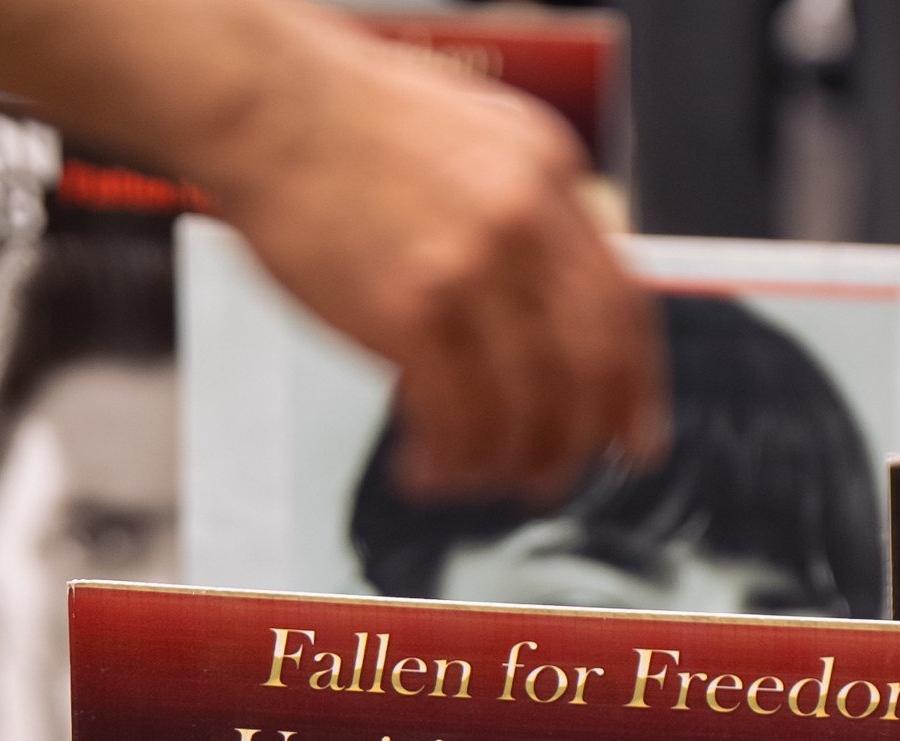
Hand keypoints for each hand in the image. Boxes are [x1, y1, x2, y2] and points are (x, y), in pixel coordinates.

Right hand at [186, 28, 661, 503]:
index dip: (632, 391)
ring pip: (525, 406)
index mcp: (549, 174)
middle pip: (587, 367)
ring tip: (469, 477)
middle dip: (571, 444)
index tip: (630, 437)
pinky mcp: (408, 309)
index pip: (622, 306)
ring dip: (502, 464)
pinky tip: (425, 467)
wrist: (267, 105)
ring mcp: (471, 266)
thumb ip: (523, 209)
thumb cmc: (347, 121)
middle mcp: (525, 219)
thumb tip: (549, 298)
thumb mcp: (475, 135)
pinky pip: (456, 418)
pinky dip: (448, 462)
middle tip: (546, 477)